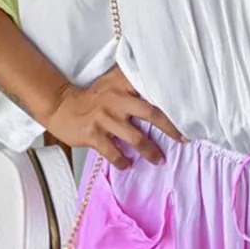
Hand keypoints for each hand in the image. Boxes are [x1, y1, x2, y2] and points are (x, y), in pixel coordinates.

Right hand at [44, 67, 183, 168]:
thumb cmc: (92, 97)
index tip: (189, 111)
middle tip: (183, 139)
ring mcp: (104, 117)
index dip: (171, 100)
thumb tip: (162, 95)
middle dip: (170, 128)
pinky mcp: (93, 135)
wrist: (61, 105)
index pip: (152, 88)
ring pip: (135, 137)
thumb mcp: (113, 83)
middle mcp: (116, 99)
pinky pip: (114, 152)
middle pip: (151, 113)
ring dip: (150, 151)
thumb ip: (133, 85)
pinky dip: (123, 161)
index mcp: (123, 84)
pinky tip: (128, 164)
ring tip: (160, 160)